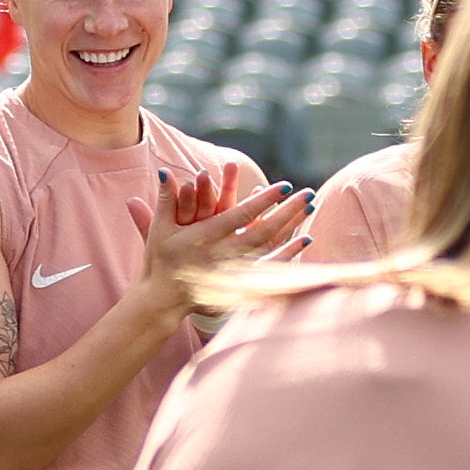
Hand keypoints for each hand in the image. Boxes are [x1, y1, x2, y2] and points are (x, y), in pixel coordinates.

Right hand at [140, 167, 309, 313]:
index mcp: (206, 238)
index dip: (263, 201)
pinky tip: (306, 238)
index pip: (240, 216)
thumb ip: (165, 199)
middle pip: (263, 230)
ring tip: (310, 206)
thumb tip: (164, 171)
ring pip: (269, 246)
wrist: (163, 298)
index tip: (283, 186)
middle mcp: (223, 254)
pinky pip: (269, 265)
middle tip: (307, 192)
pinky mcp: (240, 282)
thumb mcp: (159, 228)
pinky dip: (289, 252)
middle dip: (286, 211)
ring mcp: (233, 269)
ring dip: (291, 225)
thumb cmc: (161, 260)